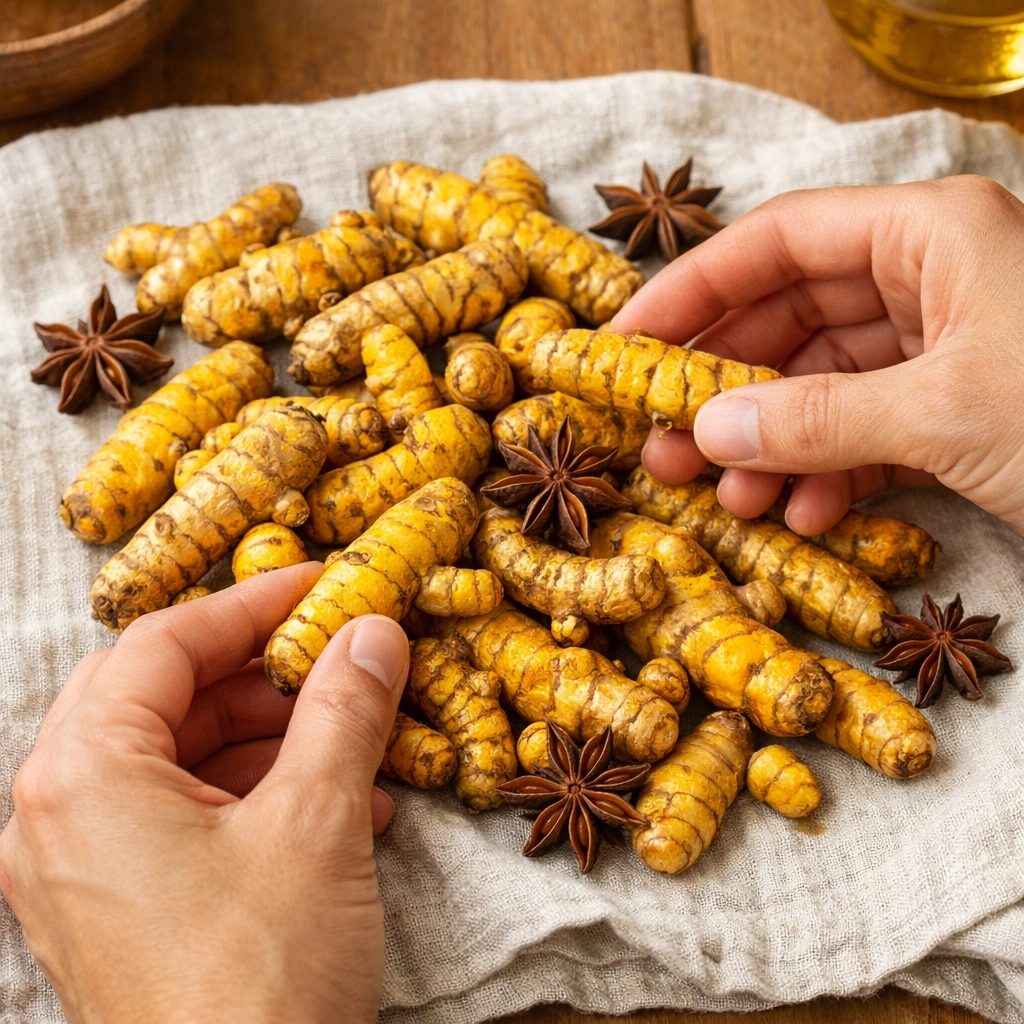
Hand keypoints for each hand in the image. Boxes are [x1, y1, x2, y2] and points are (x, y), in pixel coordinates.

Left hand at [0, 566, 409, 1023]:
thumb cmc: (259, 987)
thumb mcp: (316, 825)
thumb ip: (343, 710)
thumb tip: (373, 631)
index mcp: (81, 777)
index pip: (164, 643)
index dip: (253, 603)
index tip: (323, 583)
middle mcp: (56, 817)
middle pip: (162, 696)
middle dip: (260, 674)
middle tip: (335, 660)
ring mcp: (80, 872)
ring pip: (176, 760)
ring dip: (270, 740)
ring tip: (356, 747)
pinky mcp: (115, 914)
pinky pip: (180, 819)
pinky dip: (255, 798)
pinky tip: (338, 812)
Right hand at [612, 175, 1023, 536]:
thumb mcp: (946, 411)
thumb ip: (815, 418)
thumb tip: (705, 430)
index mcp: (929, 232)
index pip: (776, 242)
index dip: (691, 290)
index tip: (626, 345)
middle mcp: (931, 277)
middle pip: (790, 318)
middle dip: (723, 388)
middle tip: (661, 446)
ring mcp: (944, 346)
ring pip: (822, 385)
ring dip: (770, 445)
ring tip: (726, 501)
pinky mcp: (958, 410)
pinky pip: (867, 432)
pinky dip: (829, 474)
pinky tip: (804, 516)